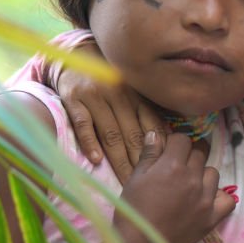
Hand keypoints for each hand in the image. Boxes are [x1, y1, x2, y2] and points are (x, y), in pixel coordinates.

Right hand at [55, 41, 162, 183]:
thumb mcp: (132, 92)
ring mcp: (96, 97)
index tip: (166, 173)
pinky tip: (95, 161)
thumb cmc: (110, 81)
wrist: (76, 56)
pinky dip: (89, 142)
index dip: (159, 150)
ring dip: (119, 158)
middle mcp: (120, 96)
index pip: (152, 126)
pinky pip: (82, 124)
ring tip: (126, 180)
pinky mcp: (73, 100)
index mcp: (137, 97)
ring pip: (110, 133)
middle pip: (132, 134)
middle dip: (141, 162)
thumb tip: (170, 141)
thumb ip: (147, 113)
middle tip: (148, 186)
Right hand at [113, 131, 235, 242]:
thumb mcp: (135, 179)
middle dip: (189, 155)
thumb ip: (149, 154)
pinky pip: (228, 199)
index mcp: (173, 166)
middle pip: (200, 152)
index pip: (183, 139)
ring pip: (213, 172)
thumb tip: (157, 133)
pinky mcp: (212, 217)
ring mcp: (206, 198)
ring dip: (202, 175)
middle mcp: (194, 178)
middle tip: (177, 168)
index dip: (174, 142)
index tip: (169, 151)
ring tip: (188, 186)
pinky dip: (219, 197)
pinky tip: (207, 200)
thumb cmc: (132, 212)